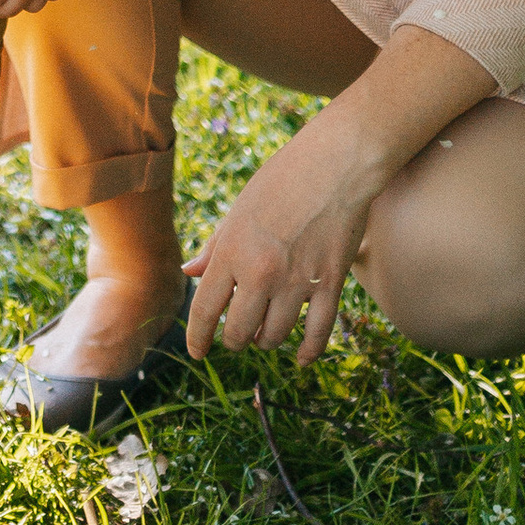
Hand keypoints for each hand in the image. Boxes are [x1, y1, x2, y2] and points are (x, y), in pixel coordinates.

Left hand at [182, 123, 375, 366]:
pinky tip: (301, 359)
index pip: (205, 309)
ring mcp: (297, 281)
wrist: (335, 165)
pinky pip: (318, 332)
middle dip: (234, 340)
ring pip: (275, 336)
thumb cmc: (280, 181)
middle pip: (239, 332)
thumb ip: (214, 246)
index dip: (197, 337)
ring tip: (263, 335)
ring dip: (266, 341)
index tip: (197, 352)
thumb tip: (189, 272)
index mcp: (231, 251)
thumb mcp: (237, 210)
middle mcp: (261, 272)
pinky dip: (308, 351)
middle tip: (236, 336)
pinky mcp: (330, 283)